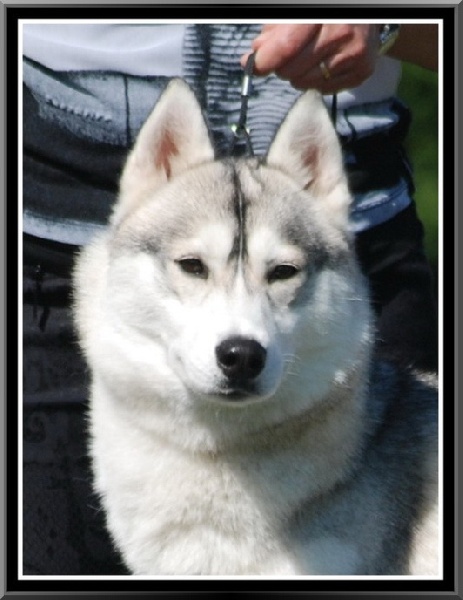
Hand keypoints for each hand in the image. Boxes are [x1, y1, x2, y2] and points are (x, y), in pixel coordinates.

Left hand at [241, 24, 380, 93]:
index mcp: (321, 14)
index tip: (254, 66)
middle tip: (288, 56)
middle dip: (283, 66)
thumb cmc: (324, 14)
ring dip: (299, 75)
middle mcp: (341, 33)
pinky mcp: (362, 71)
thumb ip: (274, 32)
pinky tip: (323, 64)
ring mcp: (353, 54)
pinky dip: (317, 81)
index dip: (266, 60)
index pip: (286, 45)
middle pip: (292, 70)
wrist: (367, 16)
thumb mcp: (298, 13)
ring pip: (306, 83)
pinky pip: (324, 89)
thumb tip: (254, 55)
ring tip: (307, 59)